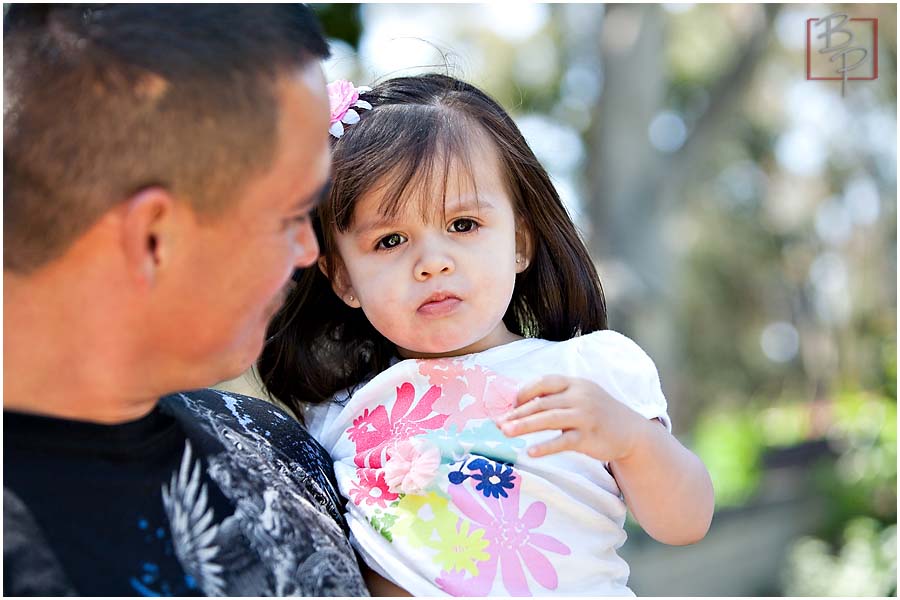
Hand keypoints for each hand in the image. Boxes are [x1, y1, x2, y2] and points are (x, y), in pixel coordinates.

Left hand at [496, 375, 653, 461]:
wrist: (632, 432)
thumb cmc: (598, 414)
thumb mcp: (581, 396)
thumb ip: (556, 397)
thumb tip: (519, 404)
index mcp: (575, 383)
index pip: (544, 382)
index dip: (524, 392)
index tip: (510, 405)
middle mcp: (580, 396)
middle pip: (542, 402)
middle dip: (517, 413)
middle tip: (497, 423)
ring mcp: (585, 416)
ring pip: (549, 418)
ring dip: (524, 426)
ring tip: (505, 432)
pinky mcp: (589, 436)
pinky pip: (563, 441)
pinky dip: (545, 446)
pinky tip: (530, 452)